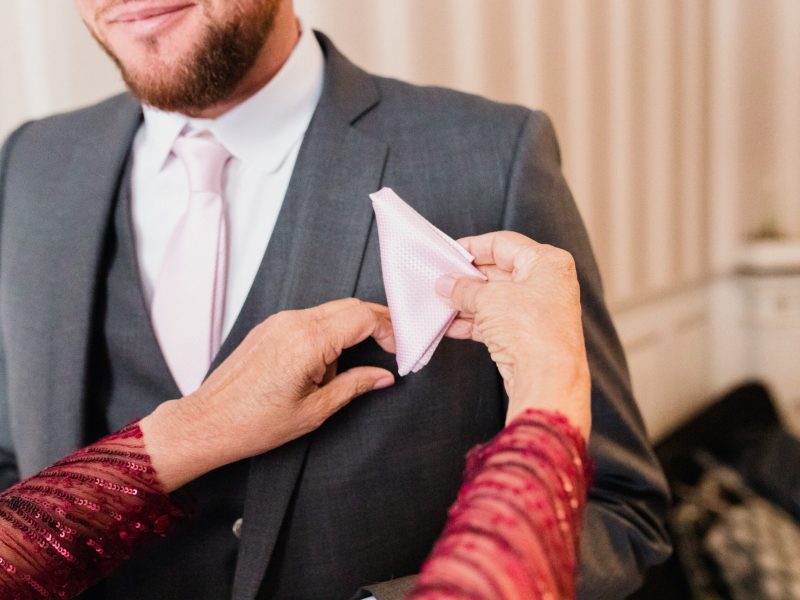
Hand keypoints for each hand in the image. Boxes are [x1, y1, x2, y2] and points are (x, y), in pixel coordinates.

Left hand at [141, 298, 395, 490]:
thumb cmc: (255, 423)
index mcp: (308, 341)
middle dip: (377, 324)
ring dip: (352, 330)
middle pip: (350, 306)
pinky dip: (329, 332)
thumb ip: (354, 386)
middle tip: (393, 348)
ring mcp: (279, 321)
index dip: (390, 329)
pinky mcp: (270, 327)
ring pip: (331, 311)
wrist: (206, 422)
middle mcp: (293, 322)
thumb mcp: (314, 411)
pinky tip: (328, 363)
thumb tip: (384, 376)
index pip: (363, 317)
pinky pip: (311, 318)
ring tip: (356, 365)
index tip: (400, 350)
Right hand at [436, 231, 589, 438]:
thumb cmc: (530, 330)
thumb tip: (446, 283)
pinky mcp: (528, 336)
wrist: (547, 379)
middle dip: (467, 279)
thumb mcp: (488, 299)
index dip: (472, 247)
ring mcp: (538, 311)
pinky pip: (496, 322)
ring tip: (441, 304)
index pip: (503, 244)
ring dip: (467, 302)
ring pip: (495, 299)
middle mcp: (547, 283)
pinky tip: (450, 326)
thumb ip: (464, 288)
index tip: (448, 254)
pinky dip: (474, 323)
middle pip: (498, 271)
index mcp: (546, 262)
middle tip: (440, 281)